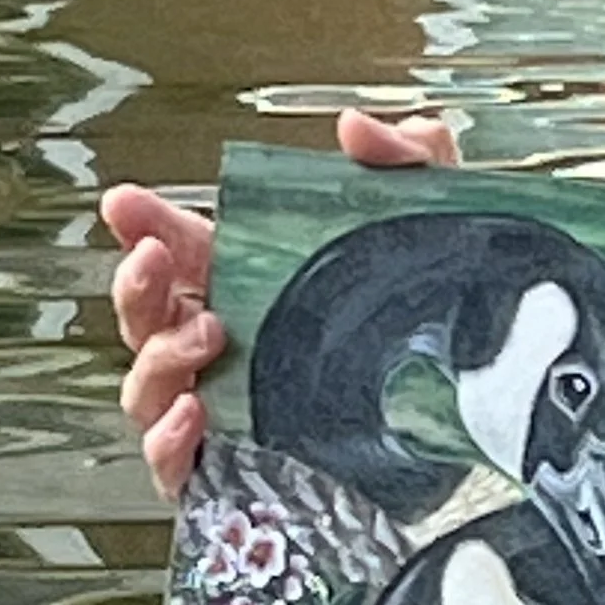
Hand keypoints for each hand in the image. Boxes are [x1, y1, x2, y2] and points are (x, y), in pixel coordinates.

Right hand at [101, 109, 458, 500]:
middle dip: (136, 286)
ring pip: (147, 389)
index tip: (125, 204)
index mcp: (251, 288)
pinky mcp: (240, 478)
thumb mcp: (430, 231)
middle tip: (155, 257)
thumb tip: (357, 126)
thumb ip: (406, 164)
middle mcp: (227, 351)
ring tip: (208, 332)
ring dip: (160, 357)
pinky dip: (168, 441)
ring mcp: (226, 415)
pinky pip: (176, 465)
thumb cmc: (433, 330)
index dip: (144, 226)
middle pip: (148, 319)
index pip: (180, 254)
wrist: (479, 423)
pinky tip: (193, 412)